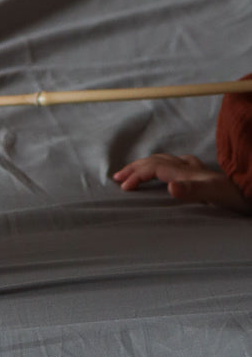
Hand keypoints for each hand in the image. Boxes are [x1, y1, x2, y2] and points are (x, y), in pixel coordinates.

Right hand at [113, 152, 250, 211]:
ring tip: (133, 172)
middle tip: (117, 177)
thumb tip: (169, 187)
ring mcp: (194, 168)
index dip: (135, 176)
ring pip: (162, 160)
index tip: (123, 188)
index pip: (152, 168)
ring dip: (145, 165)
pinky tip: (168, 170)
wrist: (249, 190)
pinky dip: (161, 165)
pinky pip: (174, 164)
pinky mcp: (201, 173)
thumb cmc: (232, 195)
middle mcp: (186, 166)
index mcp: (183, 171)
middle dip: (134, 168)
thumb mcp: (212, 194)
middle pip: (153, 161)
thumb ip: (191, 190)